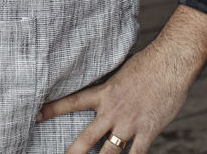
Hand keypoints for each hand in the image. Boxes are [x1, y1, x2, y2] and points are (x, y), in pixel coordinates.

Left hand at [37, 5, 206, 153]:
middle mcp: (113, 111)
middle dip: (72, 153)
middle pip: (86, 139)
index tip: (36, 115)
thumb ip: (112, 87)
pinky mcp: (147, 131)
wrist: (171, 62)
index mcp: (104, 93)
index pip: (72, 102)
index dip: (53, 109)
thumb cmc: (149, 63)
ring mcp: (129, 123)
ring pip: (109, 153)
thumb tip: (108, 94)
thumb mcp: (122, 72)